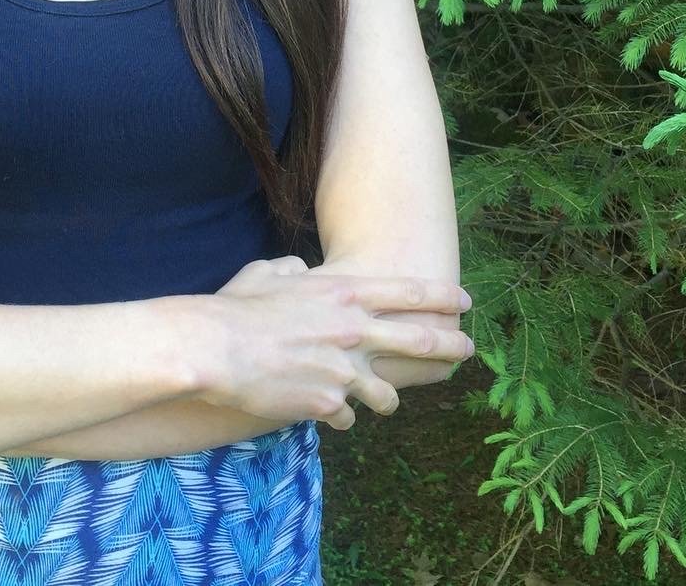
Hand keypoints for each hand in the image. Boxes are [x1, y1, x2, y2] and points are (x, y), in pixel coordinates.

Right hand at [202, 257, 472, 429]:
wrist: (218, 349)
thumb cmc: (238, 306)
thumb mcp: (267, 272)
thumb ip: (291, 269)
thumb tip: (299, 268)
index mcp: (344, 293)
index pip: (409, 292)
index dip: (442, 297)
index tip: (463, 302)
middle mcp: (354, 330)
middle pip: (421, 339)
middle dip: (451, 345)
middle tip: (467, 350)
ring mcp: (345, 370)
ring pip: (388, 393)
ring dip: (387, 398)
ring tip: (384, 402)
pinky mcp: (329, 404)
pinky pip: (346, 417)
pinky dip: (339, 416)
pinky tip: (328, 415)